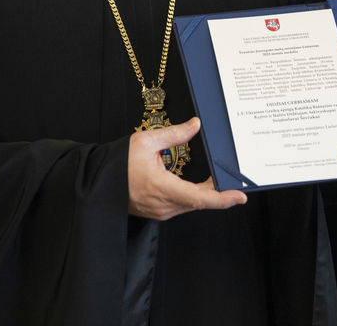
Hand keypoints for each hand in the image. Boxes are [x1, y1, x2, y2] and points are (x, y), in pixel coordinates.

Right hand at [128, 118, 246, 220]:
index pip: (199, 198)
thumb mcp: (146, 141)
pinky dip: (193, 196)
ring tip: (220, 181)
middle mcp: (163, 205)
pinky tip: (199, 186)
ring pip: (191, 204)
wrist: (97, 180)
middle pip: (199, 201)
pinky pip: (181, 205)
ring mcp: (159, 211)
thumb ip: (174, 134)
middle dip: (219, 192)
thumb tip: (195, 125)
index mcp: (162, 188)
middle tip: (235, 181)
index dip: (222, 199)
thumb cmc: (117, 163)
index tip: (239, 196)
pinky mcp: (156, 211)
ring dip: (206, 194)